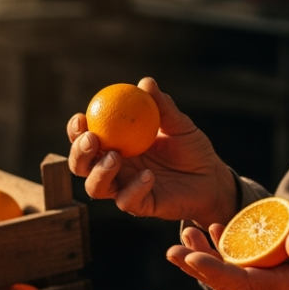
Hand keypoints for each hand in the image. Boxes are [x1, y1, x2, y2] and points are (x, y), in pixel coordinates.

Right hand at [67, 77, 236, 225]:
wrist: (213, 177)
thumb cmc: (191, 147)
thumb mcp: (178, 123)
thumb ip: (162, 106)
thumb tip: (146, 83)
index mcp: (116, 145)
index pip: (85, 139)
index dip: (76, 130)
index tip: (81, 117)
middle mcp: (114, 169)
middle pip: (81, 165)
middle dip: (78, 153)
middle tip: (92, 139)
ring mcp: (125, 188)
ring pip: (96, 188)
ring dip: (99, 172)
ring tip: (115, 156)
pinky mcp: (141, 206)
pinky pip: (128, 201)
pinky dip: (134, 188)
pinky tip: (149, 176)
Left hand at [166, 224, 288, 289]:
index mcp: (282, 288)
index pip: (240, 283)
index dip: (213, 271)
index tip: (190, 259)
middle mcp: (268, 289)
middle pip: (224, 281)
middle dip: (197, 266)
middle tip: (172, 251)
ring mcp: (266, 281)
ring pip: (227, 272)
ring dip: (203, 256)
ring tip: (184, 235)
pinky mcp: (266, 271)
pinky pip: (237, 263)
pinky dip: (222, 249)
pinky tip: (212, 230)